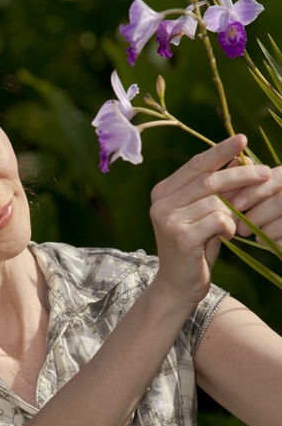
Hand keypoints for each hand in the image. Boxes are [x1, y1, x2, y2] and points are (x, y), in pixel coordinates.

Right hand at [150, 135, 270, 304]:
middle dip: (240, 175)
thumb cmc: (194, 248)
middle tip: (266, 174)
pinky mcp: (180, 236)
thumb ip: (215, 189)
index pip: (196, 165)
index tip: (243, 140)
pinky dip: (229, 227)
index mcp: (162, 192)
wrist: (177, 286)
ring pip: (216, 201)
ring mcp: (167, 219)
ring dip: (234, 212)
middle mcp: (160, 203)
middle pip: (208, 180)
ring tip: (233, 226)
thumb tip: (238, 159)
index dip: (220, 151)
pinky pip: (218, 220)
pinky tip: (225, 237)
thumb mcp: (204, 214)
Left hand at [229, 163, 281, 246]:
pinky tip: (268, 241)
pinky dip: (275, 242)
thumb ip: (254, 176)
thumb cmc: (274, 205)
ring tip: (253, 234)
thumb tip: (236, 162)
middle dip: (257, 215)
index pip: (278, 177)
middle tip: (240, 228)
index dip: (256, 191)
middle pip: (281, 201)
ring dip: (265, 230)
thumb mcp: (268, 187)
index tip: (236, 205)